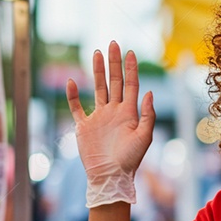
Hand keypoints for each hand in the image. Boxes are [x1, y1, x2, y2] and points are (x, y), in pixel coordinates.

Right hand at [66, 41, 154, 207]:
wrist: (110, 176)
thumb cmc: (130, 160)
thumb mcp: (145, 137)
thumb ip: (147, 114)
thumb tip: (148, 91)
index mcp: (129, 113)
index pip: (131, 85)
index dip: (131, 69)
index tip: (130, 52)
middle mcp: (114, 112)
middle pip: (114, 81)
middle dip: (114, 63)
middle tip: (112, 44)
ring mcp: (99, 118)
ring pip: (98, 89)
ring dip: (97, 72)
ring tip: (96, 53)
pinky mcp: (84, 127)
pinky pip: (77, 107)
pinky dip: (73, 95)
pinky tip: (72, 82)